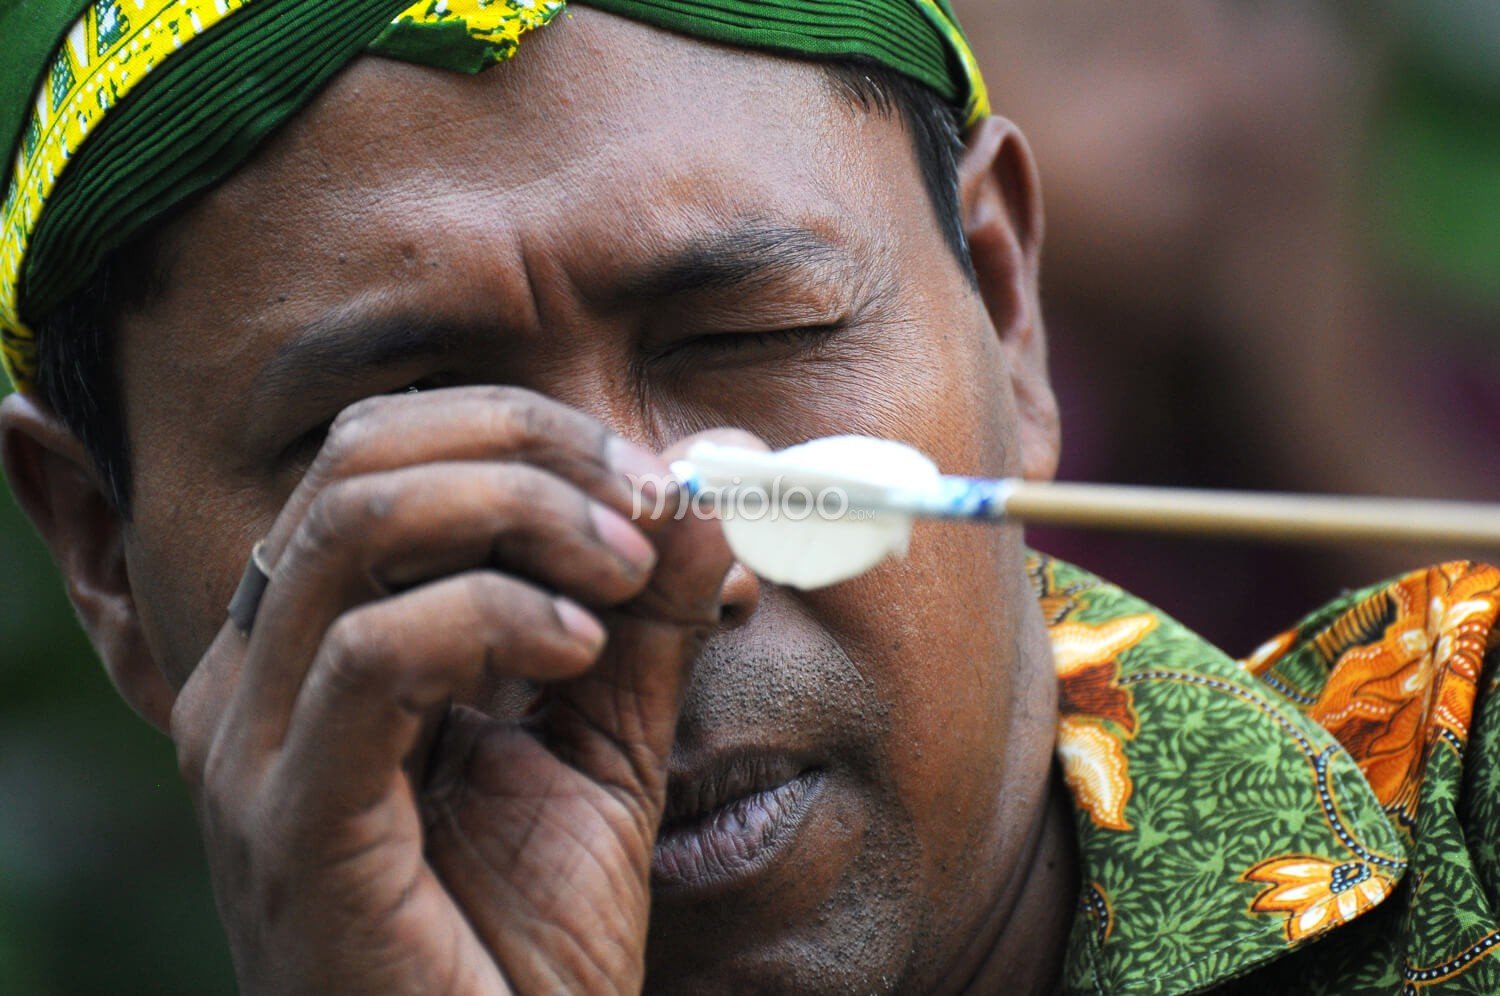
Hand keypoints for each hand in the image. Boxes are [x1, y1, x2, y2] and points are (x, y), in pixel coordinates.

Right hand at [169, 386, 734, 993]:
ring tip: (624, 571)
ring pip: (355, 528)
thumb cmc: (527, 933)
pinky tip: (579, 649)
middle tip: (644, 500)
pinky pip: (371, 656)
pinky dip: (493, 617)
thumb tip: (704, 487)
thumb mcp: (604, 739)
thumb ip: (642, 616)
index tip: (649, 477)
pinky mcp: (290, 821)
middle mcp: (260, 674)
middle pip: (359, 460)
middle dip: (526, 449)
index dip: (521, 431)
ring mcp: (254, 747)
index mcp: (315, 642)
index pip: (381, 453)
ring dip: (521, 514)